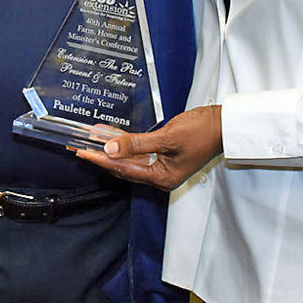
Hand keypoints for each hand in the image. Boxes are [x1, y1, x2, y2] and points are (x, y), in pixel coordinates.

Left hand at [74, 105, 222, 191]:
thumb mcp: (167, 138)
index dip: (101, 159)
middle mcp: (160, 175)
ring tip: (91, 138)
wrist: (224, 124)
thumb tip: (110, 148)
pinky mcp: (164, 153)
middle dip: (101, 155)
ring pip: (129, 158)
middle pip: (123, 167)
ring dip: (111, 148)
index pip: (123, 169)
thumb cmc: (202, 132)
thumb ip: (137, 144)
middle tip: (79, 146)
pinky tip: (112, 134)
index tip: (83, 152)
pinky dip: (125, 143)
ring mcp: (162, 165)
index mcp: (162, 178)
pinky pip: (138, 150)